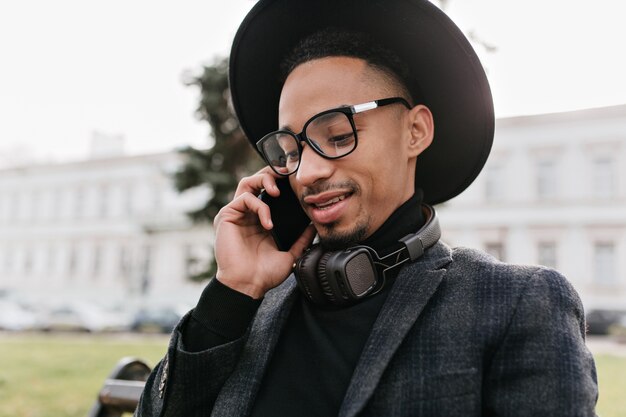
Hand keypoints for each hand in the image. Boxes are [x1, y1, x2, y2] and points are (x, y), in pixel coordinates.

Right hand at [213, 168, 315, 298]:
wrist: (248, 285)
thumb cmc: (264, 274)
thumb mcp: (290, 254)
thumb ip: (301, 240)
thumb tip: (314, 227)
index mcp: (259, 220)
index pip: (268, 192)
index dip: (279, 183)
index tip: (295, 181)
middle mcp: (246, 214)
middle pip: (255, 181)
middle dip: (271, 175)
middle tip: (286, 177)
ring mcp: (236, 214)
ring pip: (247, 183)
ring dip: (263, 181)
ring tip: (277, 192)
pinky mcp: (226, 216)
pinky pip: (244, 199)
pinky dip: (259, 206)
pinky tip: (268, 223)